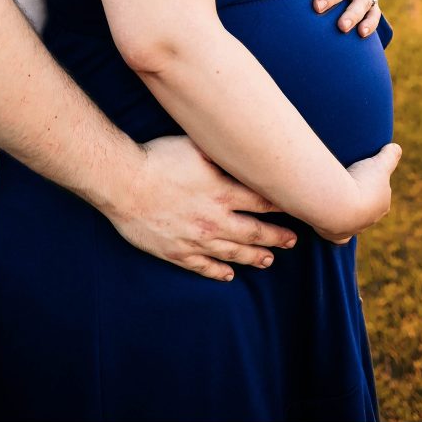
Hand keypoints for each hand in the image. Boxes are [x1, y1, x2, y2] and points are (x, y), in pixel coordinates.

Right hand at [105, 135, 296, 281]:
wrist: (124, 183)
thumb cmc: (158, 158)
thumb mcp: (195, 146)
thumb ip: (221, 152)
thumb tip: (242, 148)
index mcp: (222, 191)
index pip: (262, 202)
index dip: (282, 206)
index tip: (298, 210)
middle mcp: (214, 219)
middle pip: (253, 232)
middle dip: (276, 237)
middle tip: (292, 241)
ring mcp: (196, 239)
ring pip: (233, 253)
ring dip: (254, 257)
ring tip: (269, 261)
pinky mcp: (176, 252)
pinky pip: (203, 266)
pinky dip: (218, 271)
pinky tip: (229, 274)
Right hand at [312, 142, 401, 242]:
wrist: (340, 206)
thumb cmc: (361, 184)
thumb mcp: (379, 165)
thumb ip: (389, 157)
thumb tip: (396, 147)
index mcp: (382, 204)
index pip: (381, 196)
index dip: (372, 186)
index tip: (362, 176)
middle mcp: (370, 220)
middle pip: (367, 210)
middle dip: (360, 201)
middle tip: (347, 187)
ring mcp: (353, 229)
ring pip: (352, 223)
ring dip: (345, 212)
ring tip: (335, 201)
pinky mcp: (336, 235)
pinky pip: (338, 237)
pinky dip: (335, 232)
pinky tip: (328, 225)